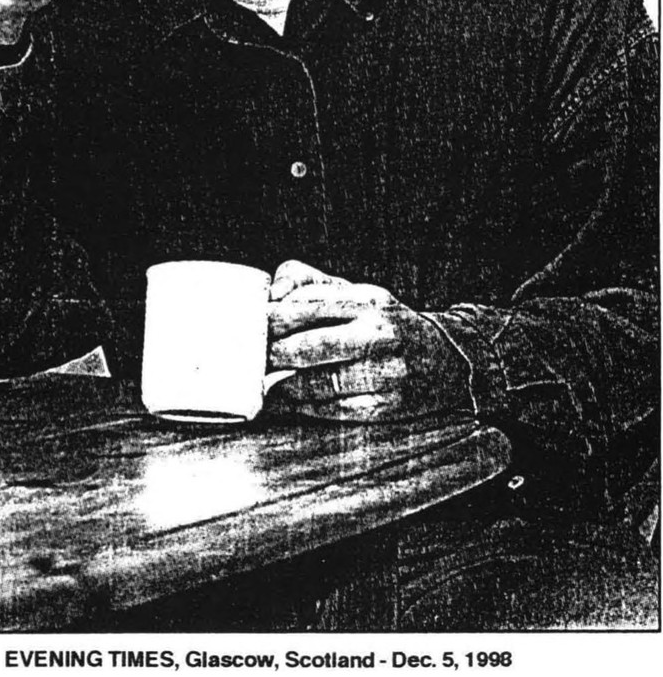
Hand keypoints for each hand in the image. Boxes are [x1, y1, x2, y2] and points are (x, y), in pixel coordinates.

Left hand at [267, 260, 471, 422]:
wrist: (445, 360)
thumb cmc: (384, 324)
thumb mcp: (355, 292)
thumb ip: (308, 283)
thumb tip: (272, 294)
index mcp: (367, 300)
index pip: (309, 306)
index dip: (272, 318)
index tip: (246, 326)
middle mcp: (379, 334)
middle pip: (311, 345)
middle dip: (272, 354)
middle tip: (247, 359)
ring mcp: (386, 372)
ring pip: (322, 382)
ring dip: (284, 386)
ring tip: (263, 384)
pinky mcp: (389, 406)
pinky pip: (336, 409)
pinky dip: (306, 407)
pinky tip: (289, 401)